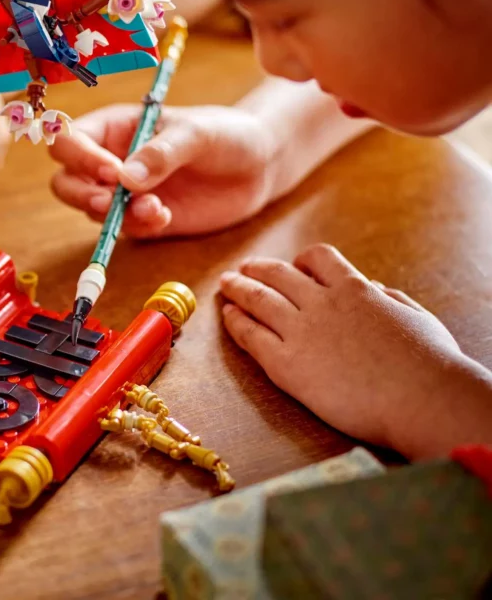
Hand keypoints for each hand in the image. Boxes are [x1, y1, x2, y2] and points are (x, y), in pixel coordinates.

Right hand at [49, 103, 280, 237]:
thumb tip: (126, 179)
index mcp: (113, 127)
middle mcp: (109, 159)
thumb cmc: (225, 134)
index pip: (70, 139)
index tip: (113, 170)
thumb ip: (161, 153)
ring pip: (89, 209)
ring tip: (156, 209)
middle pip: (65, 180)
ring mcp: (123, 192)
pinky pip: (122, 229)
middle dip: (81, 194)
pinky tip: (166, 216)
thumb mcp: (197, 134)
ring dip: (114, 215)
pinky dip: (138, 227)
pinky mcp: (142, 218)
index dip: (80, 157)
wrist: (259, 166)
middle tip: (108, 202)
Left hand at [220, 244, 491, 458]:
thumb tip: (374, 289)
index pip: (318, 259)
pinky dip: (236, 322)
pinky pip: (251, 335)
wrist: (423, 400)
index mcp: (356, 289)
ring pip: (258, 299)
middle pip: (278, 275)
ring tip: (226, 285)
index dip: (300, 261)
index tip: (292, 266)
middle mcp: (323, 303)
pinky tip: (228, 317)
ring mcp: (302, 331)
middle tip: (243, 270)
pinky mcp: (287, 364)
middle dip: (257, 269)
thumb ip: (390, 299)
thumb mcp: (416, 317)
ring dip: (238, 288)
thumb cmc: (431, 365)